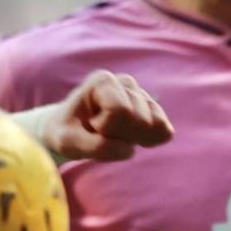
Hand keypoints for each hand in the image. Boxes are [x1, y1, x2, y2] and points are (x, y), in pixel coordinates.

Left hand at [39, 70, 173, 161]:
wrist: (70, 130)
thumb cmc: (66, 133)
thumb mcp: (67, 142)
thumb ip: (95, 146)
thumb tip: (129, 150)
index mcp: (102, 81)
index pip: (121, 111)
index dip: (106, 128)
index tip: (90, 125)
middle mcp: (125, 82)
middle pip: (140, 120)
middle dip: (119, 135)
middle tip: (100, 132)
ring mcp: (142, 95)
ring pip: (154, 127)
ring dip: (131, 139)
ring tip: (111, 133)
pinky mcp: (154, 110)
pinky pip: (164, 132)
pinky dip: (148, 141)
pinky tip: (128, 137)